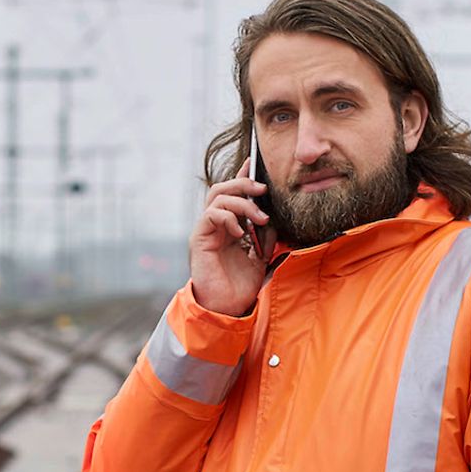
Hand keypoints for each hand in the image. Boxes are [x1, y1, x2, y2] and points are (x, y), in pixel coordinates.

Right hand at [188, 160, 276, 317]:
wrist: (227, 308)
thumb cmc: (241, 286)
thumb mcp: (261, 257)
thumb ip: (265, 236)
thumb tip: (271, 218)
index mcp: (228, 226)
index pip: (232, 194)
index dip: (242, 177)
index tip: (254, 163)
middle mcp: (215, 225)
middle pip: (222, 189)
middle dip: (243, 184)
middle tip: (263, 191)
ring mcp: (206, 231)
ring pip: (218, 197)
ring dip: (242, 203)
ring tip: (259, 219)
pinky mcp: (199, 239)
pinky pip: (211, 214)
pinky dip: (229, 218)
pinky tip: (240, 233)